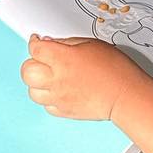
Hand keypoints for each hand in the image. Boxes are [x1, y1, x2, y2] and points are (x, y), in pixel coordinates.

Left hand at [20, 33, 145, 121]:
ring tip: (49, 77)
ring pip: (32, 91)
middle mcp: (57, 79)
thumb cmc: (115, 69)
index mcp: (62, 59)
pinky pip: (46, 106)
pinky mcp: (64, 111)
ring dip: (37, 82)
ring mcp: (59, 97)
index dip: (34, 43)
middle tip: (41, 60)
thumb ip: (67, 43)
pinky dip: (48, 98)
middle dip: (31, 63)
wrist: (125, 95)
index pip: (35, 49)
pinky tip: (58, 91)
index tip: (37, 42)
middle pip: (27, 72)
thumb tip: (50, 43)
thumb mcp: (91, 44)